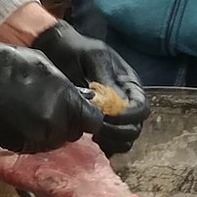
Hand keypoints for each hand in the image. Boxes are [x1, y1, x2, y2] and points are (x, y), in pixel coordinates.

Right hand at [0, 37, 100, 154]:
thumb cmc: (8, 62)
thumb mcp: (45, 66)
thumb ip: (67, 87)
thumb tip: (84, 99)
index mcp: (65, 102)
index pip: (92, 122)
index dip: (88, 116)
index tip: (81, 111)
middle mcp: (52, 124)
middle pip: (73, 134)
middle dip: (68, 123)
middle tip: (54, 108)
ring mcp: (33, 138)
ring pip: (54, 142)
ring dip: (50, 131)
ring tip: (34, 112)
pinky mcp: (15, 145)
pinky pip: (33, 146)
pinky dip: (31, 136)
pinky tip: (20, 119)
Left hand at [32, 21, 149, 154]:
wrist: (55, 52)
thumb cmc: (75, 50)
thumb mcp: (92, 56)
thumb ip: (104, 76)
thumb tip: (112, 101)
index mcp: (129, 85)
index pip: (142, 107)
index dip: (129, 116)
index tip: (108, 116)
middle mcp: (126, 103)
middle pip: (135, 128)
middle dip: (119, 131)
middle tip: (96, 128)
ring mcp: (114, 116)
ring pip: (125, 140)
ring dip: (112, 141)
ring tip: (92, 135)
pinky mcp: (100, 126)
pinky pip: (110, 145)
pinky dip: (104, 146)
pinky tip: (89, 138)